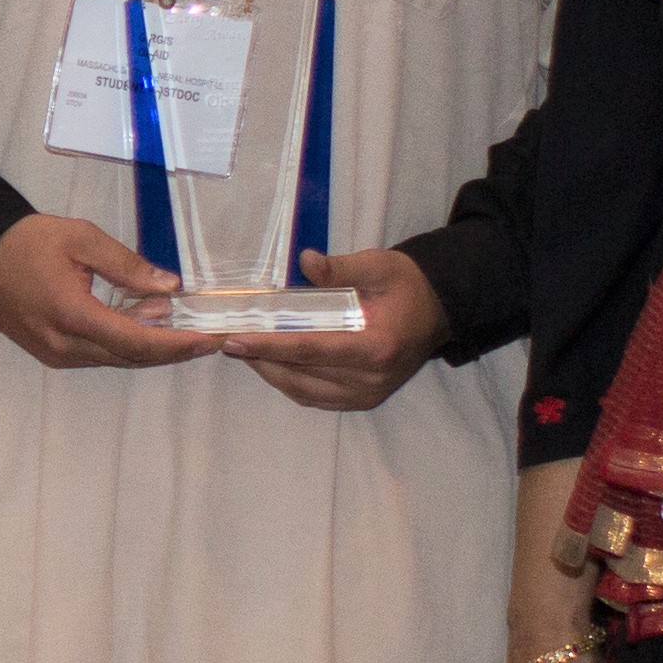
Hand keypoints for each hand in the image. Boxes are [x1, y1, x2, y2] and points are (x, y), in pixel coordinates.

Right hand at [0, 215, 221, 369]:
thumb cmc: (29, 241)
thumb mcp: (81, 239)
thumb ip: (127, 265)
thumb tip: (169, 287)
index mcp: (72, 316)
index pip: (137, 341)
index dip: (178, 344)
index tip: (211, 339)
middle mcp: (65, 347)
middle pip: (131, 358)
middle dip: (173, 350)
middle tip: (208, 338)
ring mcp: (56, 355)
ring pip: (117, 360)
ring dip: (150, 346)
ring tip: (181, 326)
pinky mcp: (52, 355)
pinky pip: (99, 355)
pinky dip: (126, 343)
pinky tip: (144, 324)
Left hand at [214, 247, 451, 409]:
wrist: (437, 311)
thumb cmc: (406, 285)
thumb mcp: (379, 266)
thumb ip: (342, 267)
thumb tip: (305, 262)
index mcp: (375, 348)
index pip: (310, 350)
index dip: (269, 345)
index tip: (234, 340)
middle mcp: (370, 380)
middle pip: (301, 375)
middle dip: (260, 358)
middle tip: (225, 340)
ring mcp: (367, 395)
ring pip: (303, 391)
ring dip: (270, 372)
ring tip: (242, 350)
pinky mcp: (364, 400)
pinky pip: (316, 397)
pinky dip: (289, 382)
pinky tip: (270, 363)